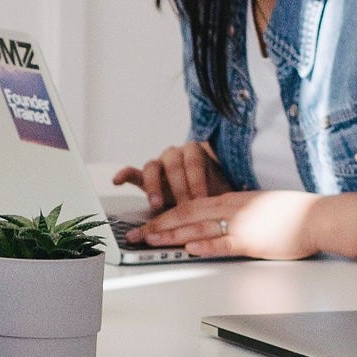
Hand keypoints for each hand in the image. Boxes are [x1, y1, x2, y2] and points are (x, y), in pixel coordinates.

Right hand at [112, 141, 231, 213]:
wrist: (205, 192)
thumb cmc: (214, 191)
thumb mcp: (223, 188)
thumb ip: (224, 191)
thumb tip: (239, 196)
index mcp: (195, 152)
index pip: (194, 160)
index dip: (197, 178)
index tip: (201, 198)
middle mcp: (175, 155)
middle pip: (172, 163)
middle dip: (178, 185)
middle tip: (184, 204)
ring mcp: (159, 165)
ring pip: (152, 166)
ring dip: (153, 185)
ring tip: (157, 203)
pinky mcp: (146, 177)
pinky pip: (133, 172)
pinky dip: (124, 175)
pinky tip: (117, 181)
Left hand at [139, 189, 325, 258]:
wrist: (318, 216)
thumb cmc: (293, 213)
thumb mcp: (258, 204)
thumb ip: (237, 211)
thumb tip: (221, 220)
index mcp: (232, 199)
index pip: (191, 205)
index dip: (167, 214)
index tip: (151, 223)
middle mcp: (231, 208)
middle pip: (186, 215)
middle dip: (159, 225)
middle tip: (138, 234)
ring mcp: (241, 224)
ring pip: (198, 228)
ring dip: (171, 235)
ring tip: (150, 241)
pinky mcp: (252, 241)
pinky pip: (223, 243)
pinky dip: (204, 246)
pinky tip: (189, 249)